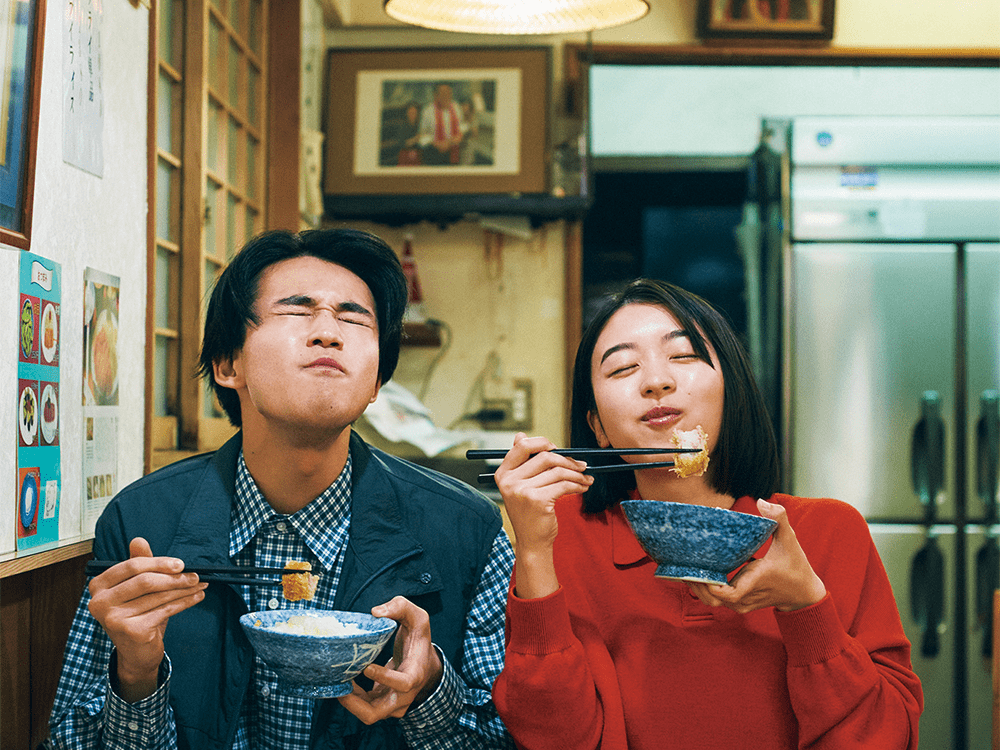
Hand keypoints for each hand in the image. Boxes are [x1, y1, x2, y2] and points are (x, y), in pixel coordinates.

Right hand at [87, 537, 207, 701]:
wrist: (136, 653)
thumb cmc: (137, 614)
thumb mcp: (137, 587)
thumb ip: (139, 563)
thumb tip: (138, 539)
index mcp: (98, 586)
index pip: (132, 566)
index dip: (159, 562)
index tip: (181, 564)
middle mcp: (99, 602)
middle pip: (144, 581)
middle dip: (174, 577)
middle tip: (195, 575)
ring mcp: (113, 618)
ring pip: (157, 596)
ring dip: (184, 589)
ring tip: (200, 584)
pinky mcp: (130, 631)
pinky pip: (165, 610)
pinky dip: (185, 602)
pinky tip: (197, 597)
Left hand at [338, 596, 442, 723]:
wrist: (425, 664)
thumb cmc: (419, 639)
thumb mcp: (417, 617)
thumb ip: (400, 607)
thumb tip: (375, 612)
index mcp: (416, 674)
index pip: (403, 683)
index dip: (385, 678)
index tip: (366, 667)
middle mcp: (405, 695)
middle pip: (378, 712)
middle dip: (355, 704)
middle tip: (339, 687)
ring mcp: (393, 704)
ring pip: (368, 714)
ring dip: (349, 703)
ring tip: (335, 683)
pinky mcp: (382, 705)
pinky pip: (364, 709)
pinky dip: (352, 700)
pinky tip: (342, 683)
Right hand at [494, 433, 592, 598]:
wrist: (532, 542)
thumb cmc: (529, 513)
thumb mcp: (521, 486)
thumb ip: (522, 462)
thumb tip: (520, 434)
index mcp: (503, 474)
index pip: (522, 446)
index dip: (542, 443)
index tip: (558, 449)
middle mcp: (509, 481)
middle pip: (544, 457)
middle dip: (568, 460)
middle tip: (581, 465)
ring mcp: (522, 491)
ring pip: (557, 471)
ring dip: (577, 474)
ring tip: (585, 478)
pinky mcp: (537, 500)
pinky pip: (564, 485)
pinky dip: (578, 484)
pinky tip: (583, 487)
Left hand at [686, 499, 826, 613]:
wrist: (803, 594)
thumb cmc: (796, 566)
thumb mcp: (790, 540)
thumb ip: (779, 519)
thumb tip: (761, 502)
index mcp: (755, 581)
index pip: (727, 594)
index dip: (710, 585)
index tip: (697, 570)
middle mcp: (745, 596)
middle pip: (711, 599)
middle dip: (696, 584)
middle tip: (683, 564)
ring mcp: (741, 604)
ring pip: (711, 602)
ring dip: (698, 587)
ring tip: (686, 567)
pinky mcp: (739, 605)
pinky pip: (716, 601)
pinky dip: (705, 590)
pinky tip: (697, 572)